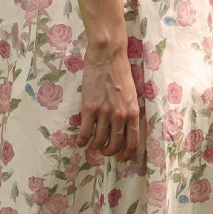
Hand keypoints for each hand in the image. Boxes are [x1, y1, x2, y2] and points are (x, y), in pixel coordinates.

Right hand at [76, 42, 142, 162]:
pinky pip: (84, 132)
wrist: (107, 55)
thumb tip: (125, 128)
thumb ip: (129, 111)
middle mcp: (120, 115)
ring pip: (99, 141)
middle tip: (103, 150)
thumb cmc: (120, 71)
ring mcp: (104, 112)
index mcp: (133, 112)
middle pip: (115, 145)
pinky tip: (80, 141)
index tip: (120, 158)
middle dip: (108, 152)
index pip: (133, 142)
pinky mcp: (89, 108)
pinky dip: (81, 140)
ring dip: (95, 147)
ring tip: (91, 145)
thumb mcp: (132, 93)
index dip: (126, 154)